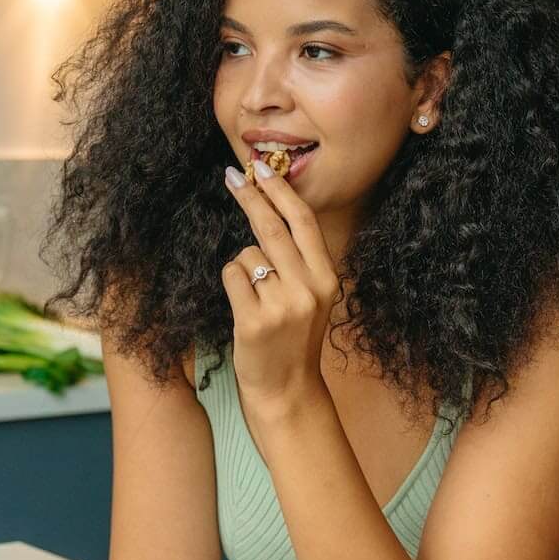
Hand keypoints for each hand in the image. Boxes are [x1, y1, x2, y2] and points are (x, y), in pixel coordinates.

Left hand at [222, 159, 338, 405]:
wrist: (287, 391)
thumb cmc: (294, 339)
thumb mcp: (312, 297)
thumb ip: (299, 260)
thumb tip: (271, 209)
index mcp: (327, 278)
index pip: (303, 222)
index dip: (281, 191)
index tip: (262, 168)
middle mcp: (308, 288)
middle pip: (271, 228)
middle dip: (250, 196)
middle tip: (232, 176)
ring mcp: (282, 305)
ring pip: (247, 254)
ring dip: (244, 268)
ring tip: (256, 300)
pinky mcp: (253, 320)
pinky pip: (232, 275)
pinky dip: (232, 283)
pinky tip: (243, 307)